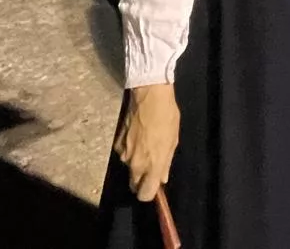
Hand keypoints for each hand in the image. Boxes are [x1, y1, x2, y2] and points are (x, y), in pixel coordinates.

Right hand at [115, 83, 178, 201]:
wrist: (149, 96)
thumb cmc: (166, 117)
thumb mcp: (173, 140)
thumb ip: (166, 163)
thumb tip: (162, 178)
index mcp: (152, 164)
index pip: (144, 194)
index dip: (149, 194)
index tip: (153, 188)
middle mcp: (135, 163)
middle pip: (134, 185)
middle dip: (141, 181)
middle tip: (151, 167)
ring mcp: (123, 154)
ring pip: (129, 168)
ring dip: (136, 163)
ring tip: (146, 145)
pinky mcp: (116, 144)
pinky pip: (124, 154)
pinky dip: (129, 150)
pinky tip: (137, 137)